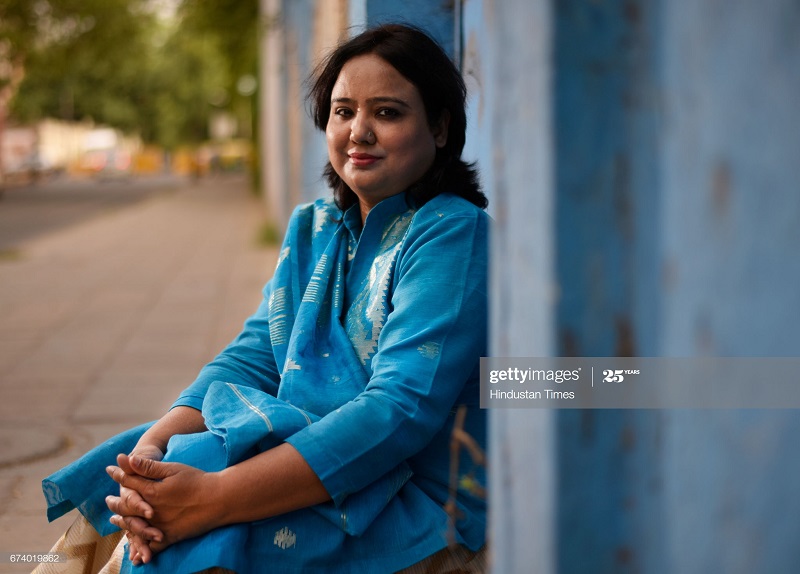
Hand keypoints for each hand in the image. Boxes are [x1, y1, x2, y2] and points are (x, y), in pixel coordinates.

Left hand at [106, 455, 221, 557]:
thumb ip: (149, 467)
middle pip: (127, 506)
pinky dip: (142, 548)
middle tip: (108, 500)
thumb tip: (127, 459)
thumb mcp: (173, 469)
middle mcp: (152, 510)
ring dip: (123, 523)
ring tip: (115, 520)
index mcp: (152, 491)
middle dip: (116, 502)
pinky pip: (151, 546)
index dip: (119, 474)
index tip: (110, 469)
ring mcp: (159, 526)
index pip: (130, 482)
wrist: (219, 499)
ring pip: (135, 526)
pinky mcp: (170, 537)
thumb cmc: (198, 481)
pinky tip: (135, 553)